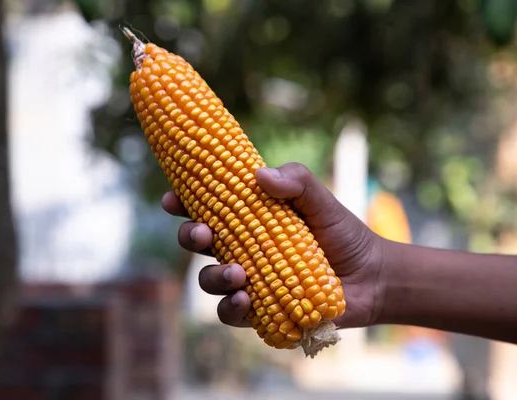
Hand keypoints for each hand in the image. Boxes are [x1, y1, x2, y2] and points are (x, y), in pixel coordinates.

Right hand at [162, 162, 385, 329]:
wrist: (372, 276)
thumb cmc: (342, 233)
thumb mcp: (321, 199)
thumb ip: (297, 180)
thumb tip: (260, 176)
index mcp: (248, 220)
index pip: (206, 208)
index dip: (183, 204)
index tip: (172, 200)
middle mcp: (241, 250)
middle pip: (197, 244)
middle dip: (190, 237)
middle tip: (204, 234)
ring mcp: (248, 282)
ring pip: (209, 280)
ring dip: (214, 276)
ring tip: (237, 273)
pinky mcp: (260, 311)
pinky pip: (230, 313)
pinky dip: (231, 308)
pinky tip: (246, 299)